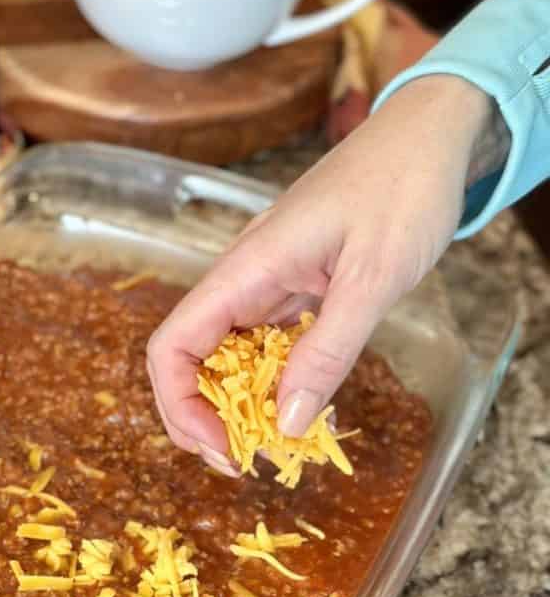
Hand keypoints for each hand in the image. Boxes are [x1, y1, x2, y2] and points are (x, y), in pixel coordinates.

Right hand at [146, 74, 492, 474]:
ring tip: (276, 441)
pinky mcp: (286, 288)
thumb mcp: (373, 278)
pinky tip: (297, 404)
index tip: (227, 445)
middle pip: (186, 359)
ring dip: (236, 404)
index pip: (172, 346)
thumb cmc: (402, 190)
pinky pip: (259, 344)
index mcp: (245, 271)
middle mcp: (241, 279)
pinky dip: (269, 382)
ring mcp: (261, 284)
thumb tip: (287, 422)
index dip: (181, 405)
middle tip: (249, 459)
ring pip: (221, 356)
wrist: (425, 137)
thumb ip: (328, 350)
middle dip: (202, 417)